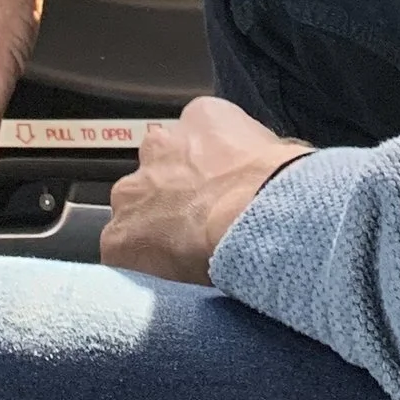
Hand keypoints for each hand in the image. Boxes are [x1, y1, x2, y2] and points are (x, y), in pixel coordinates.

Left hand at [99, 96, 311, 284]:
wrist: (257, 218)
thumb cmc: (281, 187)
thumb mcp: (279, 150)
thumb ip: (256, 153)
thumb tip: (261, 174)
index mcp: (201, 118)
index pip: (193, 138)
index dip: (205, 169)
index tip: (216, 191)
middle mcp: (159, 146)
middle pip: (157, 169)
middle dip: (172, 193)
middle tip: (199, 223)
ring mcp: (134, 191)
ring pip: (134, 209)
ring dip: (152, 227)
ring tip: (182, 255)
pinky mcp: (119, 236)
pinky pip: (121, 253)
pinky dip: (138, 266)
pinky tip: (165, 280)